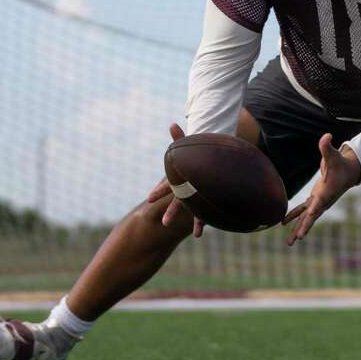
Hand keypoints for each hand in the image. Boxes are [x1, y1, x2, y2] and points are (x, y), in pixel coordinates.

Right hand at [144, 122, 204, 237]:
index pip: (168, 186)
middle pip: (179, 203)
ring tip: (197, 235)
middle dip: (173, 212)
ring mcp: (198, 197)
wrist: (211, 166)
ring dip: (197, 222)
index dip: (159, 192)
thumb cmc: (198, 156)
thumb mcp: (189, 146)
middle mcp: (188, 191)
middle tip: (165, 223)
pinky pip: (208, 214)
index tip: (150, 199)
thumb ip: (180, 137)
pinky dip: (207, 222)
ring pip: (196, 212)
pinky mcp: (209, 201)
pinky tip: (203, 233)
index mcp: (181, 180)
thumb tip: (172, 124)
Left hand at [284, 133, 360, 245]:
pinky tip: (283, 223)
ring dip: (298, 229)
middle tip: (297, 238)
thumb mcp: (334, 154)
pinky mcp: (315, 199)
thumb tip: (327, 135)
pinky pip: (303, 211)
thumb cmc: (340, 163)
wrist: (349, 171)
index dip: (314, 209)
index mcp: (326, 192)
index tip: (310, 217)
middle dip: (304, 227)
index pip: (320, 202)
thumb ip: (327, 146)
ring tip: (289, 242)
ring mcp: (319, 201)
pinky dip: (294, 216)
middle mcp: (323, 200)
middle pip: (312, 216)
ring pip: (306, 218)